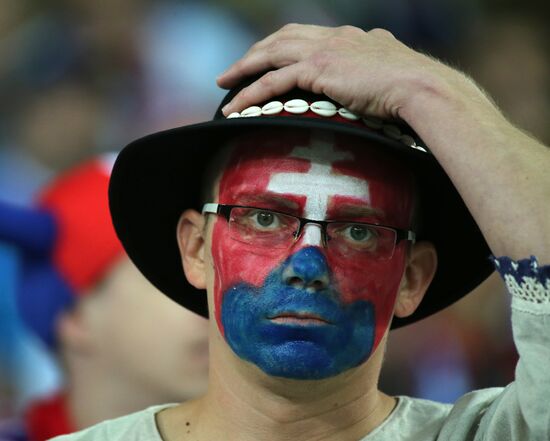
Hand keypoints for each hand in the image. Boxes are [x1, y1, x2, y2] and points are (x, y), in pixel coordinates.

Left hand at [217, 24, 460, 121]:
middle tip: (235, 69)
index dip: (282, 45)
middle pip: (281, 38)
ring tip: (224, 82)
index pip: (305, 36)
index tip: (268, 58)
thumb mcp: (393, 68)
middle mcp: (333, 38)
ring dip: (244, 68)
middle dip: (255, 52)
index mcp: (350, 37)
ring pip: (270, 54)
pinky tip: (235, 106)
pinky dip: (250, 93)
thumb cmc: (414, 86)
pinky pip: (272, 81)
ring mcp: (323, 51)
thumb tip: (379, 65)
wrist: (422, 86)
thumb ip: (379, 62)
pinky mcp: (317, 70)